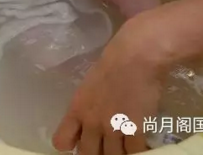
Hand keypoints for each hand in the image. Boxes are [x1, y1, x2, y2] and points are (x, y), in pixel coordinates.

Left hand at [53, 15, 167, 154]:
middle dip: (97, 154)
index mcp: (77, 110)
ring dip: (118, 153)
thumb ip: (86, 107)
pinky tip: (141, 144)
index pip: (61, 142)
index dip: (71, 145)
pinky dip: (139, 152)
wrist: (136, 57)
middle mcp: (91, 123)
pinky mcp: (135, 130)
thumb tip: (88, 123)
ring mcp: (113, 129)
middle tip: (106, 147)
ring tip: (124, 146)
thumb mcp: (89, 86)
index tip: (80, 141)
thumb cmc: (113, 64)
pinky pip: (135, 153)